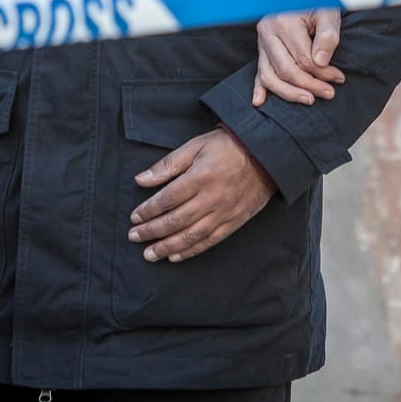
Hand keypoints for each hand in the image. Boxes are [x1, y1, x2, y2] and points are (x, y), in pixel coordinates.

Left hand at [130, 129, 275, 262]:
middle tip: (134, 237)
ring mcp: (224, 212)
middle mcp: (211, 198)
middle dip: (152, 231)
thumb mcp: (196, 146)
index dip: (148, 210)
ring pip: (191, 235)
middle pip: (176, 220)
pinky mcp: (234, 221)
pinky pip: (210, 241)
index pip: (167, 199)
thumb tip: (141, 179)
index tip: (135, 217)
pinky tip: (175, 256)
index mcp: (200, 177)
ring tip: (149, 254)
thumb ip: (168, 165)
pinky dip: (191, 251)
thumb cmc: (228, 146)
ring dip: (167, 247)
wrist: (266, 154)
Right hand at [253, 0, 344, 106]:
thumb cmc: (318, 1)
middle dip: (308, 86)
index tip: (338, 78)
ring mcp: (261, 41)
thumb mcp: (328, 12)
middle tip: (329, 94)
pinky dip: (258, 88)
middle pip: (286, 70)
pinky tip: (260, 102)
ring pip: (270, 75)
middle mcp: (267, 32)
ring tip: (309, 100)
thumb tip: (320, 63)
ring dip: (289, 93)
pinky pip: (258, 72)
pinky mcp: (261, 49)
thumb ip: (327, 36)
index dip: (322, 73)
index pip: (303, 59)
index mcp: (283, 22)